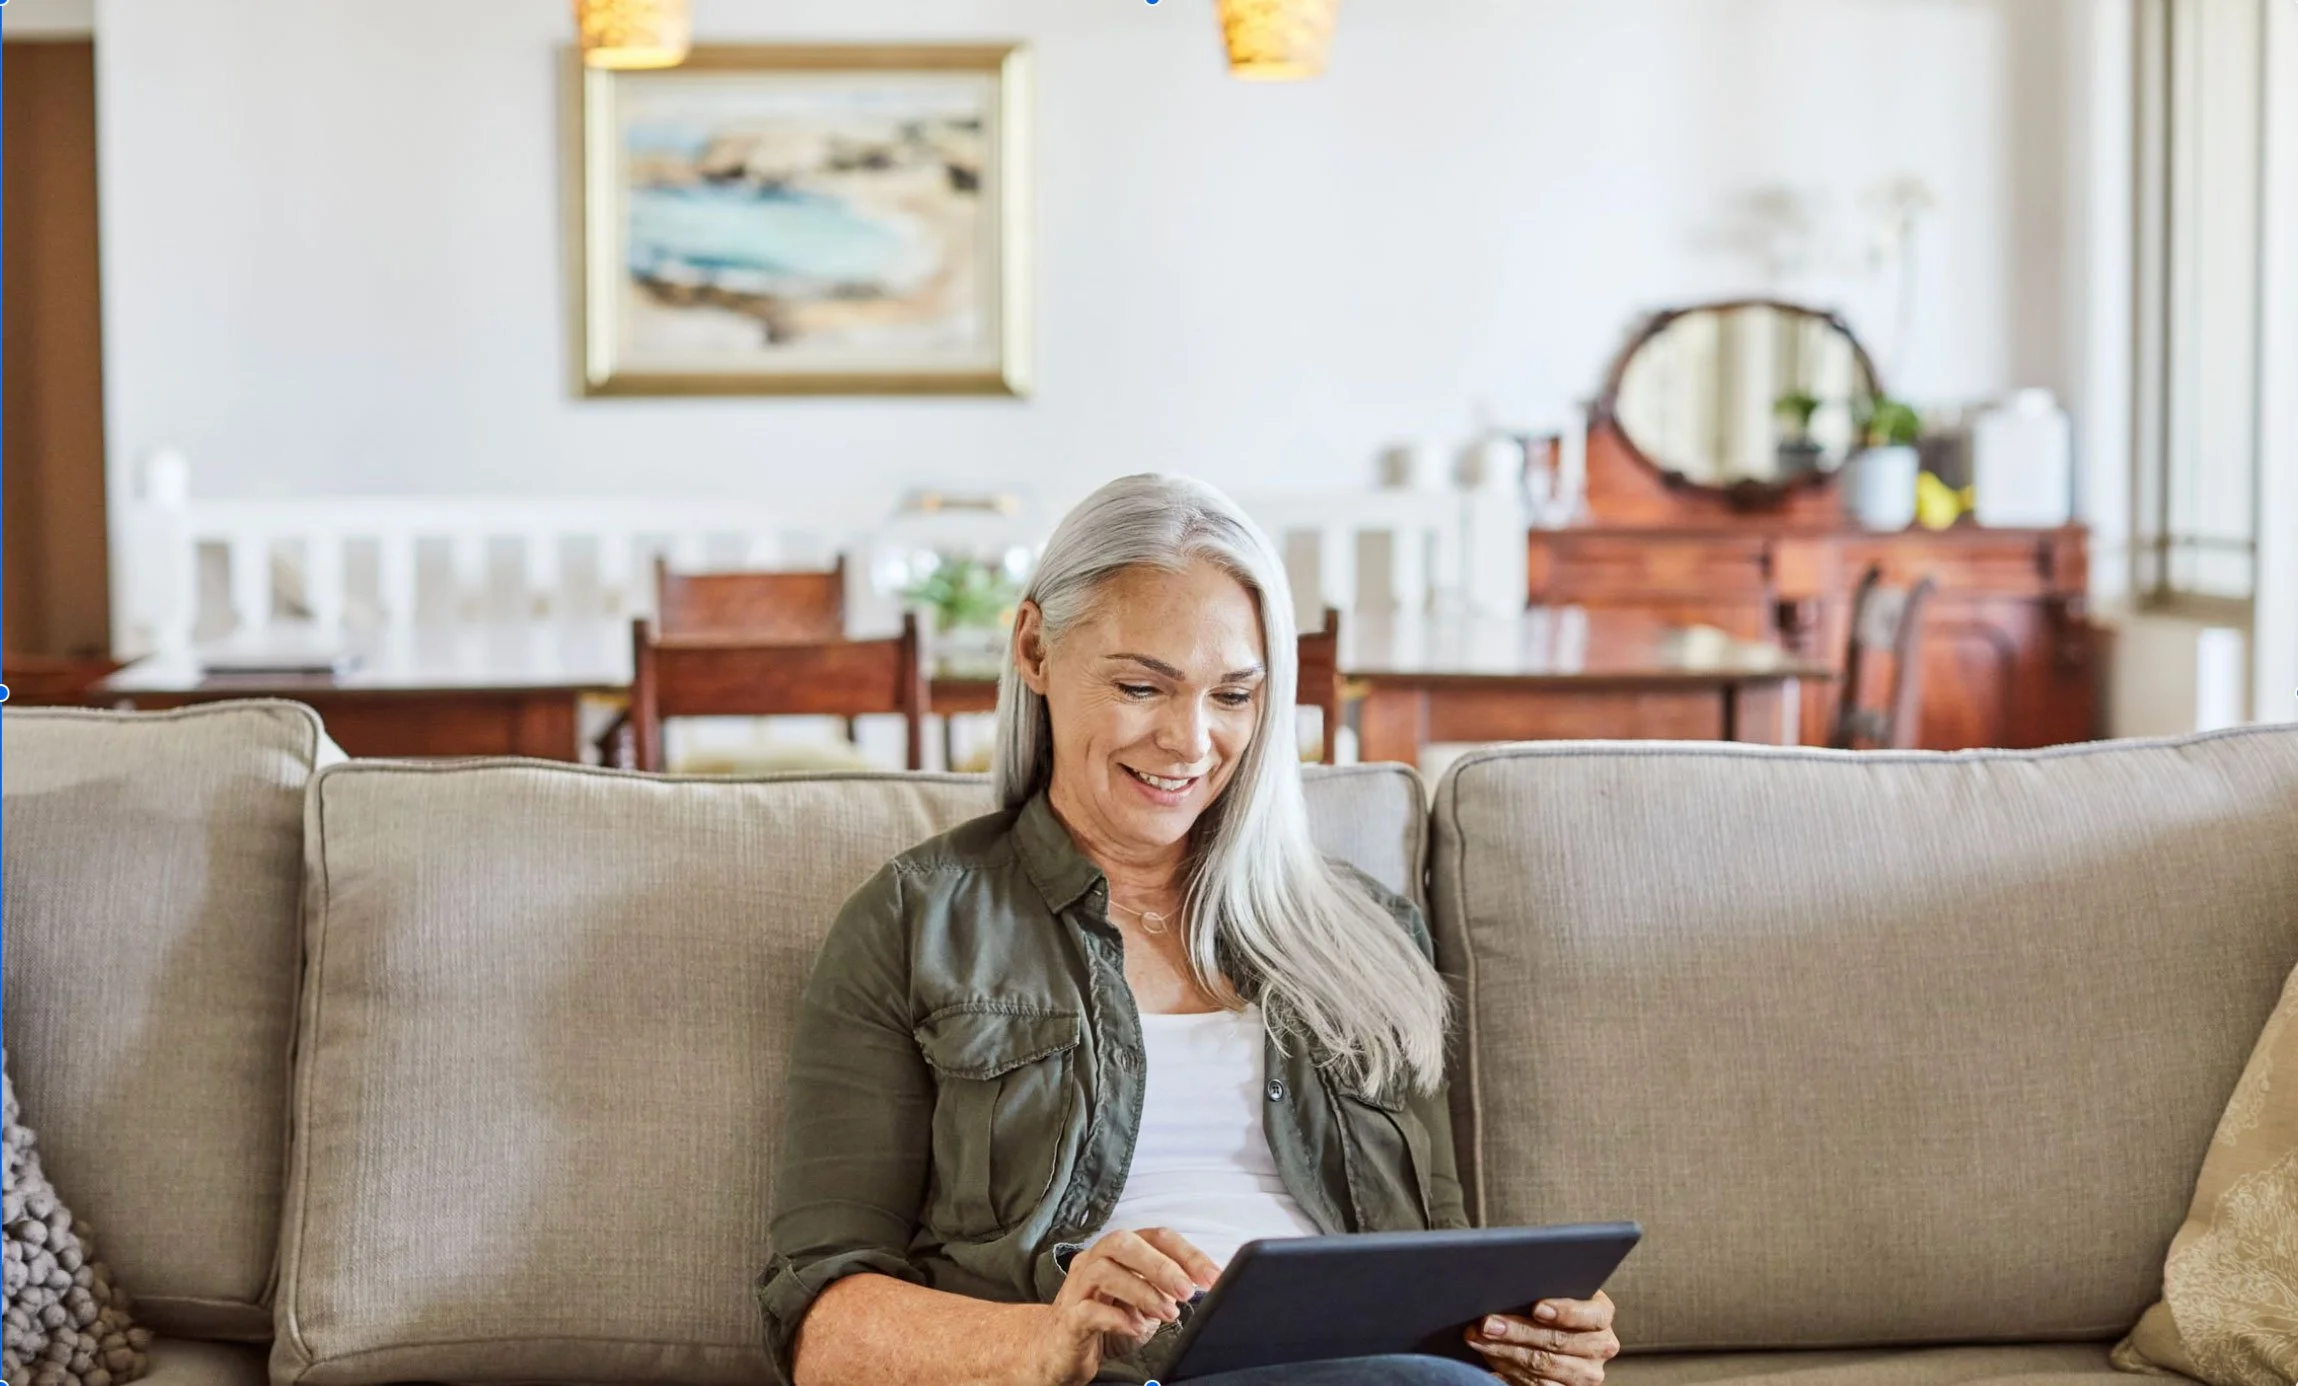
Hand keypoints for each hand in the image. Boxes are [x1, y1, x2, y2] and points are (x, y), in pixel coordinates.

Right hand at [1026, 1228, 1220, 1385]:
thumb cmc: (1105, 1322)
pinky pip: (1089, 1310)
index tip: (1213, 1277)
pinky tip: (1136, 1327)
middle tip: (1188, 1291)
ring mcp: (1078, 1286)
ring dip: (1143, 1292)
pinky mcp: (1068, 1317)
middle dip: (1161, 1265)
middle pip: (1125, 1243)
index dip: (1188, 1254)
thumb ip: (1167, 1291)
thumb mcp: (1145, 1304)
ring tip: (1168, 1314)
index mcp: (1119, 1252)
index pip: (1156, 1237)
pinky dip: (1117, 1317)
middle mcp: (1096, 1260)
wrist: (1058, 1350)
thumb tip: (1201, 1287)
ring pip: (1106, 1271)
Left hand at [1464, 1291, 1619, 1385]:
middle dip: (1518, 1332)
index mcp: (1601, 1315)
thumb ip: (1543, 1285)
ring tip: (1478, 1338)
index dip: (1564, 1312)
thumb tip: (1511, 1283)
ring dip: (1504, 1351)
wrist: (1554, 1331)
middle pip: (1558, 1342)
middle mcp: (1599, 1347)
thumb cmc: (1549, 1300)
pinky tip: (1489, 1356)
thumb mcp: (1555, 1289)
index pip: (1590, 1315)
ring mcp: (1585, 1374)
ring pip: (1542, 1366)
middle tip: (1488, 1323)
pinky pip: (1536, 1385)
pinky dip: (1507, 1369)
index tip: (1536, 1308)